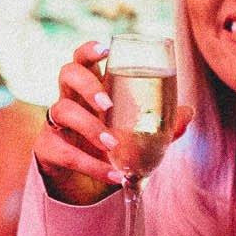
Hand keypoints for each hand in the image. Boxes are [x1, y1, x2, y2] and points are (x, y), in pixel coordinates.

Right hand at [36, 41, 192, 204]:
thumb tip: (188, 113)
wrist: (87, 186)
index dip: (89, 50)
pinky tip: (112, 173)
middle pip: (67, 73)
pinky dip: (90, 164)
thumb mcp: (138, 135)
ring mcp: (55, 123)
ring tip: (112, 144)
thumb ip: (162, 124)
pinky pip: (64, 152)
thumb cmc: (112, 147)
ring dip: (89, 126)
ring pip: (61, 110)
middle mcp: (70, 98)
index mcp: (91, 88)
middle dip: (87, 85)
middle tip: (107, 104)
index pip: (83, 59)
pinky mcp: (47, 148)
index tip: (105, 49)